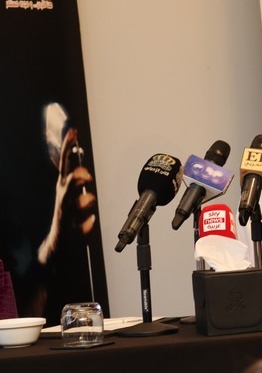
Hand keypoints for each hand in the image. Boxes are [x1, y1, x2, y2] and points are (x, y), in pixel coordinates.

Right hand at [38, 128, 95, 263]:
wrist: (60, 240)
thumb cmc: (68, 212)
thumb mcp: (70, 189)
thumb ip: (76, 172)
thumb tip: (79, 151)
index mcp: (64, 186)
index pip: (65, 162)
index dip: (68, 147)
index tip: (74, 132)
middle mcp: (64, 197)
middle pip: (68, 184)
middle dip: (75, 177)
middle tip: (86, 173)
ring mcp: (67, 213)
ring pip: (73, 206)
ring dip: (82, 202)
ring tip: (91, 199)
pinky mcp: (71, 229)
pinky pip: (79, 227)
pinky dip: (85, 224)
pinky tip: (91, 222)